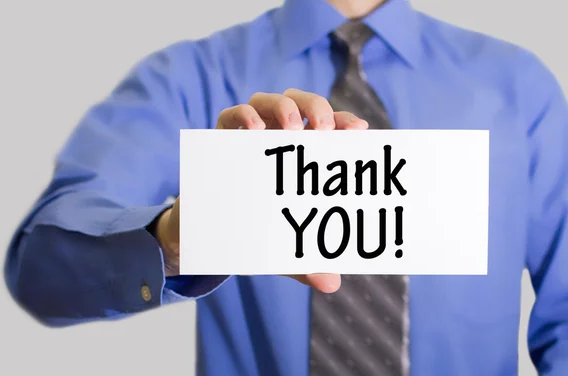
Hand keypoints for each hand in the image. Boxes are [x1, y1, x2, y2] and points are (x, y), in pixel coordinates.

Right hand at [156, 89, 368, 292]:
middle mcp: (277, 138)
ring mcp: (249, 135)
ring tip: (293, 129)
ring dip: (284, 106)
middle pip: (302, 104)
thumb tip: (332, 284)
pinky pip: (230, 115)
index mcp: (301, 155)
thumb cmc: (255, 232)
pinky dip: (243, 115)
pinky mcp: (221, 139)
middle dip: (318, 107)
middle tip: (325, 129)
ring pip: (267, 100)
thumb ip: (306, 263)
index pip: (329, 128)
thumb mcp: (282, 248)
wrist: (208, 233)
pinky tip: (255, 131)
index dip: (345, 122)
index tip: (359, 130)